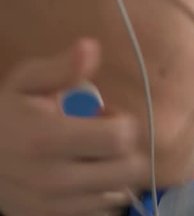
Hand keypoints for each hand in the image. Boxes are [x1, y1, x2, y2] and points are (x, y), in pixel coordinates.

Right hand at [0, 39, 144, 215]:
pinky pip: (102, 210)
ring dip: (114, 173)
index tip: (107, 115)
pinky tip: (83, 177)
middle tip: (103, 137)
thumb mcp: (26, 83)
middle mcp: (53, 179)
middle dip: (124, 150)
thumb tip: (90, 47)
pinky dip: (101, 194)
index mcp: (46, 139)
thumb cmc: (6, 115)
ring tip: (91, 156)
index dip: (121, 122)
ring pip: (118, 192)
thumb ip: (61, 68)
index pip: (119, 138)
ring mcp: (54, 206)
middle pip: (127, 169)